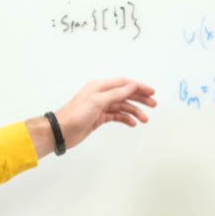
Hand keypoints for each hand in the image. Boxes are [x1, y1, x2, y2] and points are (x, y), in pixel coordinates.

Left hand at [32, 78, 156, 156]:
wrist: (61, 131)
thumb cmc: (75, 115)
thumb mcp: (97, 102)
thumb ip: (115, 93)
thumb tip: (131, 86)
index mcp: (99, 87)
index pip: (123, 83)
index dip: (138, 86)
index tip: (151, 92)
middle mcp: (101, 95)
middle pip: (125, 94)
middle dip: (140, 99)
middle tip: (153, 104)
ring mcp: (100, 107)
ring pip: (122, 106)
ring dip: (134, 112)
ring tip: (145, 119)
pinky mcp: (99, 118)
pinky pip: (116, 116)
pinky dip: (125, 119)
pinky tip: (133, 123)